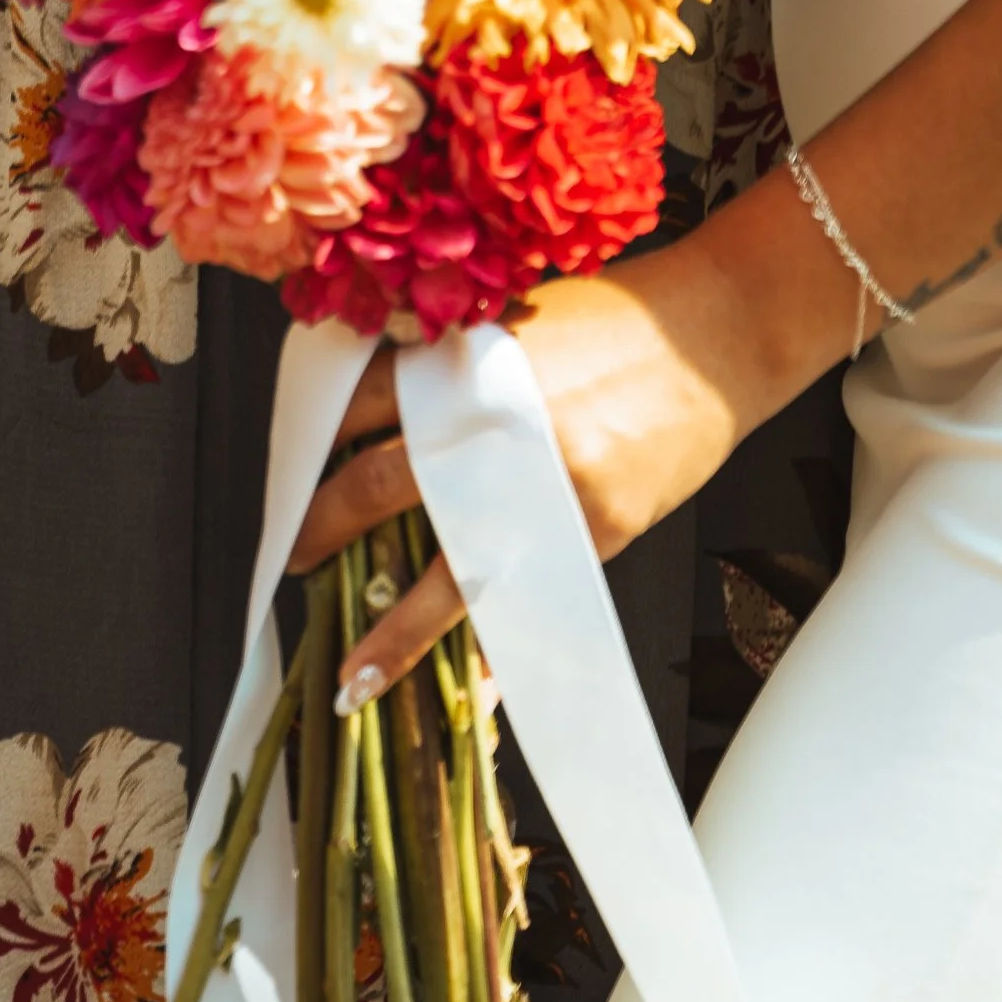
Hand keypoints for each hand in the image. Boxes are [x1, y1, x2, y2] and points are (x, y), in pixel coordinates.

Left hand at [290, 252, 748, 713]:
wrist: (714, 334)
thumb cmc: (619, 319)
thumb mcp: (518, 323)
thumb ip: (455, 370)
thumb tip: (389, 425)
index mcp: (462, 358)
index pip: (355, 407)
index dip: (310, 454)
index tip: (288, 487)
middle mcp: (488, 421)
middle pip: (375, 486)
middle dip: (325, 535)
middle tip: (297, 565)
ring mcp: (539, 481)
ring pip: (446, 573)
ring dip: (392, 633)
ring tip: (353, 680)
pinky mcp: (592, 526)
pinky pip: (527, 600)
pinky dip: (494, 646)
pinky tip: (469, 682)